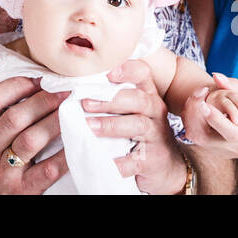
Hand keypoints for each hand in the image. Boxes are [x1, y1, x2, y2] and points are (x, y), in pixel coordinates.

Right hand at [0, 77, 68, 193]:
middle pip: (15, 117)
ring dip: (54, 122)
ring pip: (31, 140)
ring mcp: (2, 172)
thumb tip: (23, 90)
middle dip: (43, 101)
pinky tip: (75, 143)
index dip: (18, 85)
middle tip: (64, 91)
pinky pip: (46, 170)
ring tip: (71, 112)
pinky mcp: (20, 191)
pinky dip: (63, 155)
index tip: (38, 79)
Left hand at [81, 58, 186, 194]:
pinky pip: (135, 160)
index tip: (109, 74)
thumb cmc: (141, 133)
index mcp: (148, 95)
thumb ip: (110, 99)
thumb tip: (69, 92)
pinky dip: (119, 162)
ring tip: (90, 127)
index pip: (143, 74)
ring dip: (112, 125)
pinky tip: (104, 161)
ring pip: (138, 125)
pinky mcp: (152, 160)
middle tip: (86, 103)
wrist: (168, 167)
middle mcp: (155, 112)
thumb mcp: (132, 111)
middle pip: (138, 99)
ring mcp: (156, 136)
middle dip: (111, 100)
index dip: (128, 70)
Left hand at [184, 72, 237, 163]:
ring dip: (191, 116)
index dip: (216, 119)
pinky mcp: (217, 150)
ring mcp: (224, 152)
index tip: (205, 104)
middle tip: (199, 92)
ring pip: (197, 137)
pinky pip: (198, 136)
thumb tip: (216, 76)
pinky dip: (193, 120)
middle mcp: (234, 148)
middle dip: (195, 114)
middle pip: (205, 138)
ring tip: (197, 95)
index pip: (231, 132)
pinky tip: (197, 104)